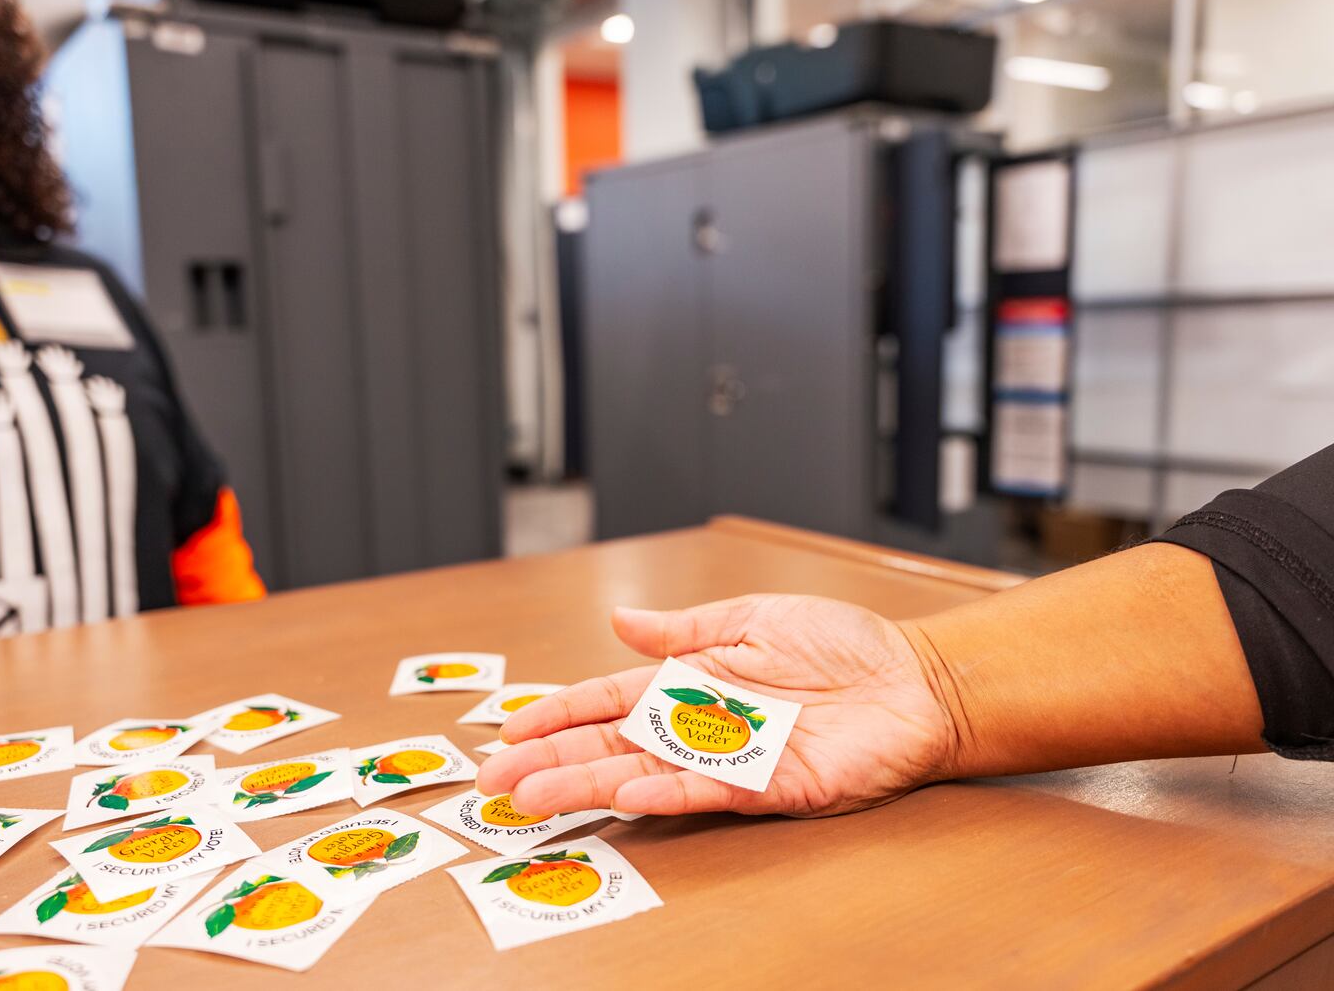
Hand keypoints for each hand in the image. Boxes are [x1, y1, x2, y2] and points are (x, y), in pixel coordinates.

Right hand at [476, 595, 958, 817]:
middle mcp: (702, 724)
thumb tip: (622, 620)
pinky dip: (665, 793)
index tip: (512, 729)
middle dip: (551, 761)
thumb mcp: (751, 618)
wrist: (916, 679)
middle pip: (610, 745)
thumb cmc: (845, 643)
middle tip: (498, 782)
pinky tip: (624, 793)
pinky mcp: (769, 786)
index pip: (607, 700)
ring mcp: (731, 759)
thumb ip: (683, 628)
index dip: (558, 713)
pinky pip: (707, 791)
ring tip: (537, 797)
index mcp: (691, 679)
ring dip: (588, 785)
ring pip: (643, 774)